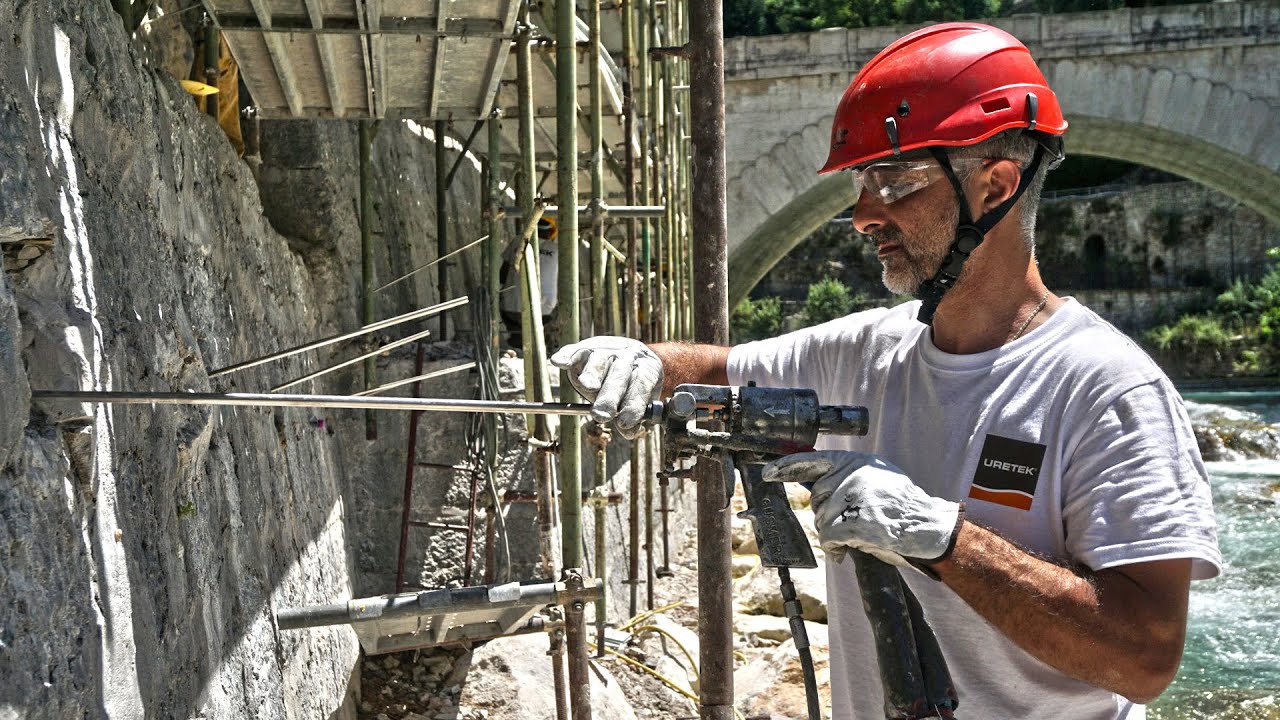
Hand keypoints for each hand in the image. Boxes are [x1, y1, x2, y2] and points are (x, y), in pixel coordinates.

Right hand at [549, 336, 662, 438]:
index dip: (633, 405)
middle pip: (619, 374)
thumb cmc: (634, 385)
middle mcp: (627, 356)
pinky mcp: (585, 348)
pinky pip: (575, 351)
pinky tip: (559, 362)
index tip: (624, 424)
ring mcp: (606, 350)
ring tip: (588, 386)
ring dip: (592, 374)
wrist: (632, 353)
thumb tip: (629, 432)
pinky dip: (566, 356)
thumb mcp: (640, 398)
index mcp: (645, 368)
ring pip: (598, 360)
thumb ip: (634, 415)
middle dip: (610, 395)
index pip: (641, 386)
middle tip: (603, 414)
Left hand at [762, 451, 963, 567]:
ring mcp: (854, 497)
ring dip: (835, 534)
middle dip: (828, 514)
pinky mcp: (856, 522)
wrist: (928, 526)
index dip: (786, 467)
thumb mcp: (876, 477)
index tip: (767, 473)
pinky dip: (837, 547)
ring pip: (821, 521)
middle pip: (816, 499)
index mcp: (856, 461)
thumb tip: (815, 485)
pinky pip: (829, 538)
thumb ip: (847, 477)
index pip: (812, 460)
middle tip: (854, 521)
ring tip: (862, 532)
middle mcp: (853, 474)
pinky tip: (853, 547)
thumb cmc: (900, 507)